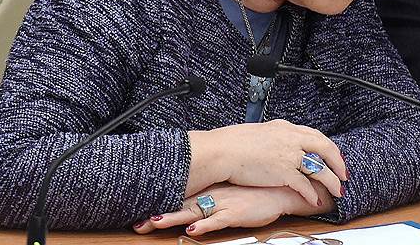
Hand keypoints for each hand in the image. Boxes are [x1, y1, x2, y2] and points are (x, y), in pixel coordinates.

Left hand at [133, 182, 333, 236]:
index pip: (179, 197)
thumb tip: (198, 203)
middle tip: (137, 223)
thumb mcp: (231, 189)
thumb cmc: (257, 190)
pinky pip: (217, 220)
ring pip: (194, 212)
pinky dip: (205, 225)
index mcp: (210, 190)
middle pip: (180, 207)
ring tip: (155, 222)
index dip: (159, 205)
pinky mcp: (236, 213)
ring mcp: (223, 203)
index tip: (139, 212)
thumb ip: (214, 194)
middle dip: (158, 216)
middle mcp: (213, 195)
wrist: (282, 189)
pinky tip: (193, 230)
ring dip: (175, 218)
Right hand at [187, 119, 347, 206]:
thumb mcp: (260, 132)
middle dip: (338, 162)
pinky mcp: (283, 172)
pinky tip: (315, 201)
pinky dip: (312, 194)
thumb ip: (275, 137)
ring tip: (337, 191)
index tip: (334, 155)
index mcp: (285, 128)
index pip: (315, 134)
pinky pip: (304, 184)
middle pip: (325, 148)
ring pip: (319, 168)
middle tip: (344, 174)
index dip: (328, 146)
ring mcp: (289, 155)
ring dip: (331, 181)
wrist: (221, 151)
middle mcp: (291, 139)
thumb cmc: (232, 143)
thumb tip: (278, 141)